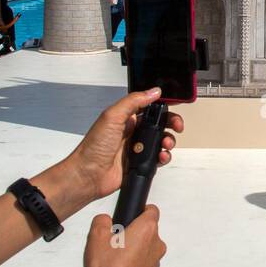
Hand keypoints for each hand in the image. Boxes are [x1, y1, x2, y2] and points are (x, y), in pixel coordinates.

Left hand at [43, 88, 183, 210]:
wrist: (89, 175)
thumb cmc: (93, 147)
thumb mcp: (112, 117)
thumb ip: (133, 101)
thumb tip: (153, 91)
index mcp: (125, 117)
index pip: (149, 107)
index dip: (162, 106)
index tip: (173, 107)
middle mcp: (132, 131)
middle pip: (159, 124)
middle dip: (171, 123)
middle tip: (177, 126)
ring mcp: (137, 147)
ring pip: (161, 140)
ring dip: (168, 141)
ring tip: (166, 143)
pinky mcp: (140, 162)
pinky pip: (158, 157)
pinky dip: (164, 156)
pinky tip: (160, 156)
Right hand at [83, 207, 165, 266]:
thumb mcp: (96, 236)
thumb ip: (102, 221)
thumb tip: (105, 220)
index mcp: (147, 230)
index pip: (152, 210)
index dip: (141, 210)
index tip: (131, 215)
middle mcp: (156, 244)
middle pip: (148, 230)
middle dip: (134, 231)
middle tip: (115, 239)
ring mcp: (156, 262)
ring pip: (146, 248)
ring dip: (134, 248)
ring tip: (115, 257)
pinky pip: (144, 263)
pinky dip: (135, 264)